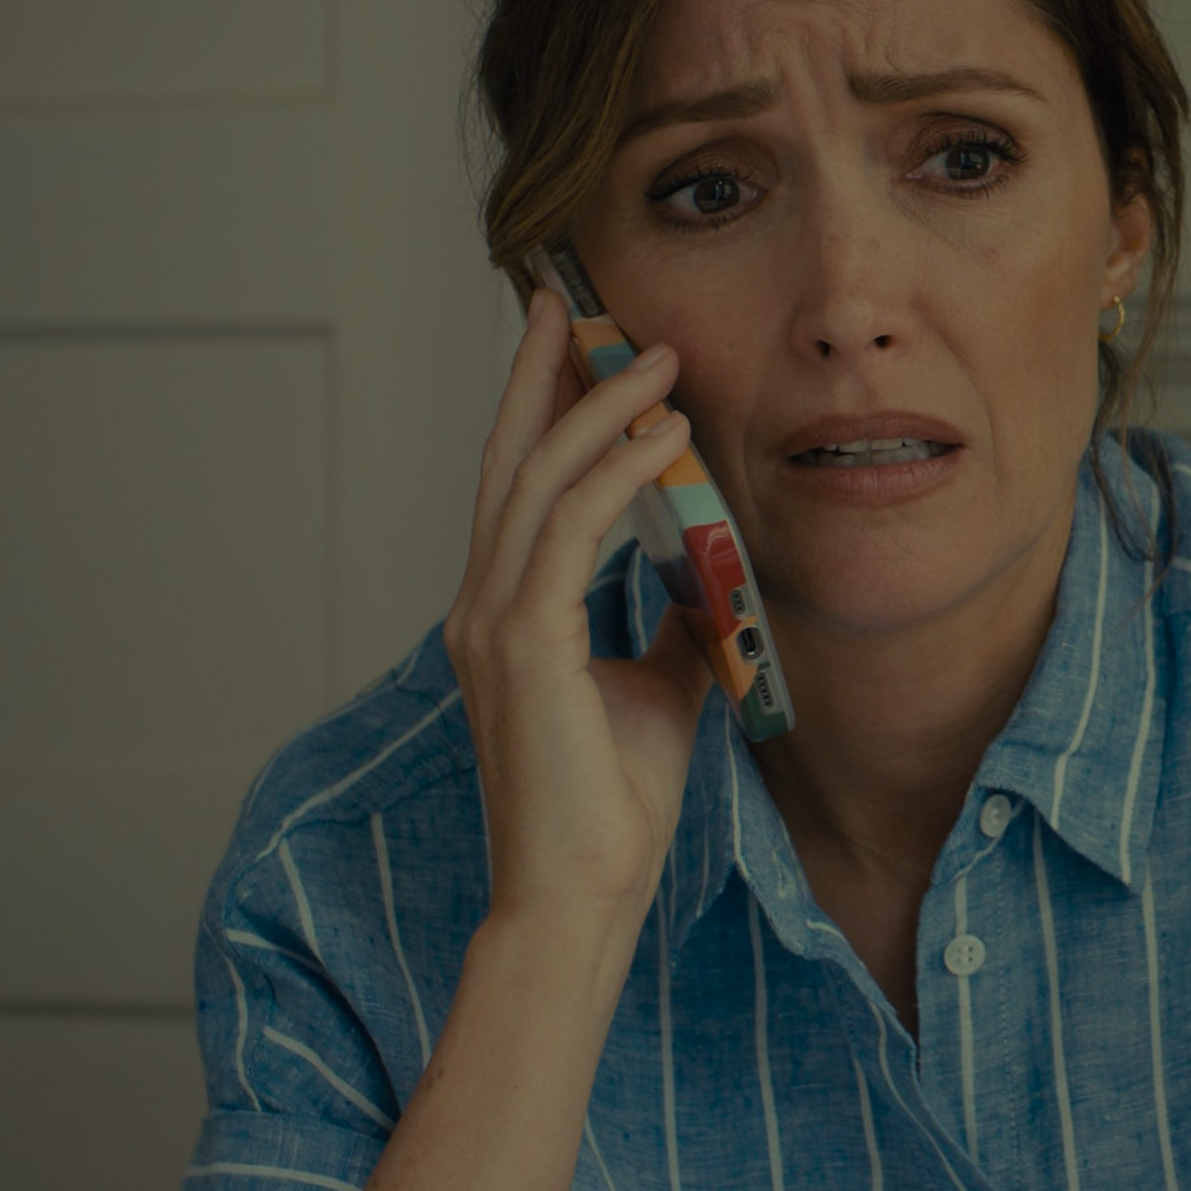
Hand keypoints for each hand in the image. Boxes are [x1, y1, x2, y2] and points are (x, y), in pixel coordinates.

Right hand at [443, 289, 715, 929]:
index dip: (537, 406)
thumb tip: (707, 573)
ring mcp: (493, 622)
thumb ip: (668, 622)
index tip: (569, 339)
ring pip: (539, 480)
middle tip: (571, 297)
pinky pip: (568, 529)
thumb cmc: (611, 804)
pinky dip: (615, 472)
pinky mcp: (523, 644)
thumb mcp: (656, 685)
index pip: (515, 484)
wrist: (580, 893)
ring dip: (599, 410)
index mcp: (503, 613)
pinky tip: (663, 437)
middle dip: (540, 373)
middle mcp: (482, 605)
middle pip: (507, 458)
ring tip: (658, 360)